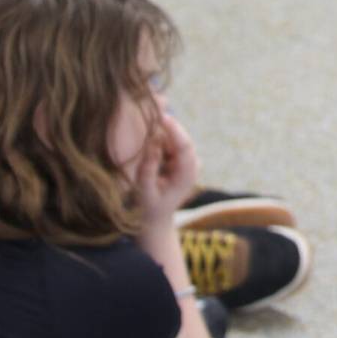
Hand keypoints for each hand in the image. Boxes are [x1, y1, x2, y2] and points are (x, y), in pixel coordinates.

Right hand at [134, 114, 199, 231]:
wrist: (155, 221)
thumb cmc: (147, 209)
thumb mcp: (144, 192)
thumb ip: (148, 170)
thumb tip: (153, 144)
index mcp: (187, 175)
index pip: (184, 146)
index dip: (174, 129)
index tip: (161, 117)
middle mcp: (192, 166)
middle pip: (180, 139)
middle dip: (165, 129)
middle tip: (148, 120)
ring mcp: (189, 162)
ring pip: (174, 140)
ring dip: (160, 138)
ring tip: (148, 151)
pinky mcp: (181, 160)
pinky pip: (170, 144)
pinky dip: (159, 143)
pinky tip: (151, 154)